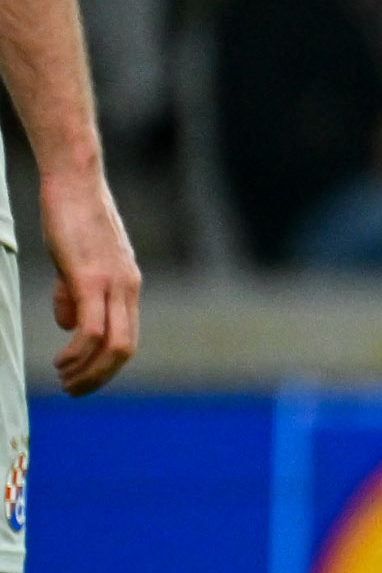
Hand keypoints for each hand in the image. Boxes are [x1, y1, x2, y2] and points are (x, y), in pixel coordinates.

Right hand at [40, 161, 135, 394]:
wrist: (73, 182)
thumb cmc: (71, 219)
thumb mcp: (76, 263)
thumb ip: (74, 295)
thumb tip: (70, 326)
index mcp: (127, 286)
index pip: (127, 338)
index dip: (107, 366)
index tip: (83, 380)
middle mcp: (127, 287)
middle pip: (126, 348)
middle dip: (100, 377)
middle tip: (73, 390)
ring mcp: (112, 283)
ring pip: (113, 344)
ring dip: (88, 370)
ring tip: (64, 378)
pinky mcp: (90, 277)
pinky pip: (91, 327)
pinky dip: (79, 352)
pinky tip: (62, 360)